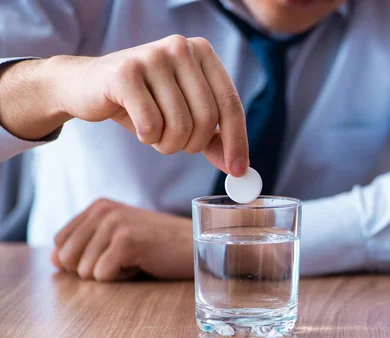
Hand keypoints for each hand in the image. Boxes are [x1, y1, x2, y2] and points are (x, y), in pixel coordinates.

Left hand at [51, 198, 193, 281]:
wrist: (194, 245)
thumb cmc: (157, 245)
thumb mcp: (117, 237)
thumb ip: (84, 244)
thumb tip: (53, 260)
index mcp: (98, 206)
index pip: (60, 243)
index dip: (81, 259)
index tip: (111, 253)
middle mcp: (103, 210)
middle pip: (67, 259)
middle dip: (94, 268)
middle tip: (125, 258)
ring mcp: (115, 224)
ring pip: (85, 271)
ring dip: (112, 273)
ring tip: (137, 259)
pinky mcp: (127, 241)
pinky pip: (103, 276)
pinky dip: (123, 278)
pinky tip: (142, 263)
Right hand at [52, 35, 247, 175]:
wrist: (85, 86)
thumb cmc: (141, 102)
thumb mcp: (182, 117)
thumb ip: (212, 139)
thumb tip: (238, 168)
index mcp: (203, 52)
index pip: (231, 104)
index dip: (236, 141)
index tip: (239, 171)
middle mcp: (182, 47)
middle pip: (206, 118)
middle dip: (192, 144)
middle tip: (175, 145)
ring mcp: (153, 56)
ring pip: (180, 125)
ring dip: (167, 143)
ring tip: (154, 132)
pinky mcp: (125, 72)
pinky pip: (151, 125)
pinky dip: (147, 137)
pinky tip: (136, 124)